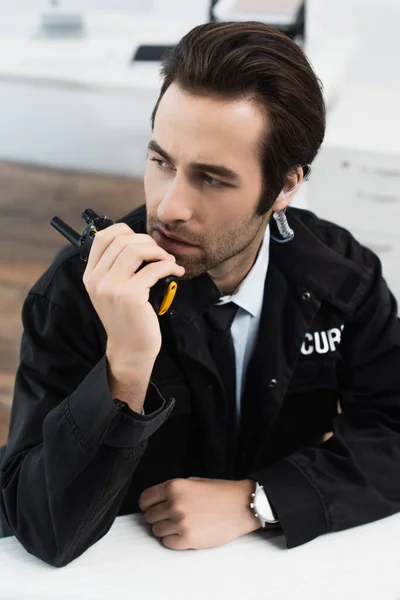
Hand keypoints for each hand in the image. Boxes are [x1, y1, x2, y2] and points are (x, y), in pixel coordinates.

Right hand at [83, 222, 184, 367]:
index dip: (126, 231)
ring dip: (158, 252)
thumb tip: (138, 240)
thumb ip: (117, 267)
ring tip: (168, 262)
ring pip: (136, 250)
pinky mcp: (130, 296)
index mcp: (91, 275)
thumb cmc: (128, 318)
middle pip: (122, 240)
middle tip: (161, 254)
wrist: (130, 349)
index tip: (142, 242)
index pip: (103, 237)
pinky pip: (153, 269)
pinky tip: (175, 272)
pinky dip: (168, 266)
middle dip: (147, 242)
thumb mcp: (113, 291)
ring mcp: (112, 287)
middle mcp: (97, 280)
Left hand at [138, 477, 260, 549]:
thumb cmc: (220, 493)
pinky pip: (167, 543)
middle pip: (150, 517)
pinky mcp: (188, 540)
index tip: (150, 508)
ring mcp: (180, 523)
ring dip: (166, 529)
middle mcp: (174, 504)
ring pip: (157, 531)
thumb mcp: (193, 482)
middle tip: (170, 517)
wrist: (242, 506)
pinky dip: (173, 540)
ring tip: (181, 525)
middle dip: (158, 517)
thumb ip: (173, 491)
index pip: (145, 499)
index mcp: (174, 487)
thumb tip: (156, 502)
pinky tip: (185, 533)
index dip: (147, 505)